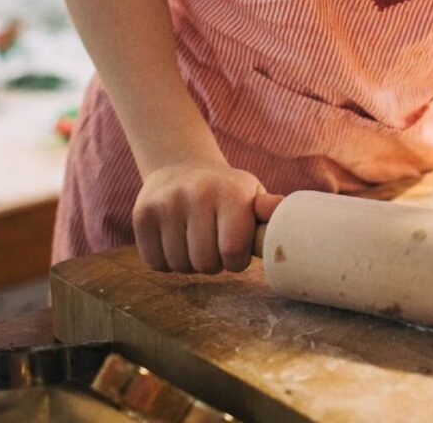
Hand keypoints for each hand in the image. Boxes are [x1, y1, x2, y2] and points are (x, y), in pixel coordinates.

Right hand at [133, 162, 282, 273]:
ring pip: (179, 265)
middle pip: (205, 263)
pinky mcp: (142, 214)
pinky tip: (175, 241)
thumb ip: (269, 211)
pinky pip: (155, 263)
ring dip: (189, 264)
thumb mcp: (251, 194)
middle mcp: (197, 193)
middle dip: (213, 264)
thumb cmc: (225, 192)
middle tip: (214, 246)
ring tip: (195, 242)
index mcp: (231, 192)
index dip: (236, 261)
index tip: (236, 251)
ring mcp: (166, 203)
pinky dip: (166, 262)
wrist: (181, 166)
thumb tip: (290, 220)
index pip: (233, 251)